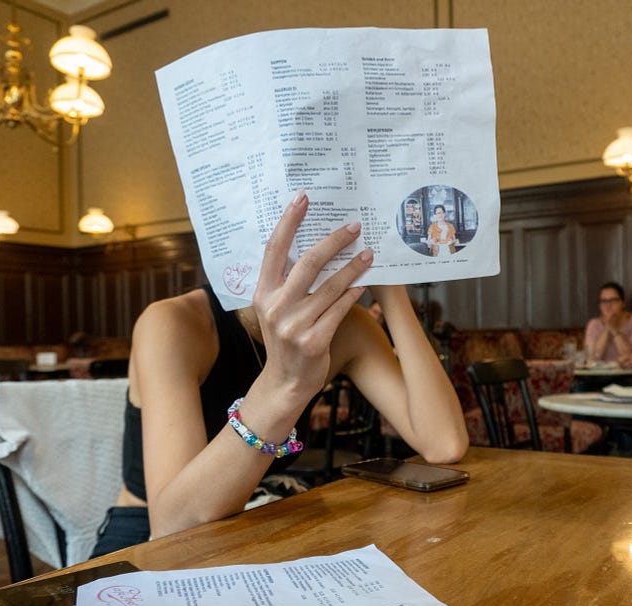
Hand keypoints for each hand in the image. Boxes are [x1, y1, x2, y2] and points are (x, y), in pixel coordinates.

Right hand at [252, 189, 372, 401]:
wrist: (285, 381)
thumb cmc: (286, 338)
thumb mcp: (276, 307)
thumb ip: (286, 281)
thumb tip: (314, 245)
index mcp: (263, 292)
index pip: (274, 248)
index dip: (289, 220)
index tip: (303, 197)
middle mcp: (275, 306)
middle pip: (307, 262)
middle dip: (334, 240)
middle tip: (354, 226)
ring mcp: (293, 325)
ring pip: (330, 286)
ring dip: (353, 267)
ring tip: (369, 253)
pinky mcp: (313, 341)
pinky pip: (339, 310)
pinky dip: (354, 293)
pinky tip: (365, 283)